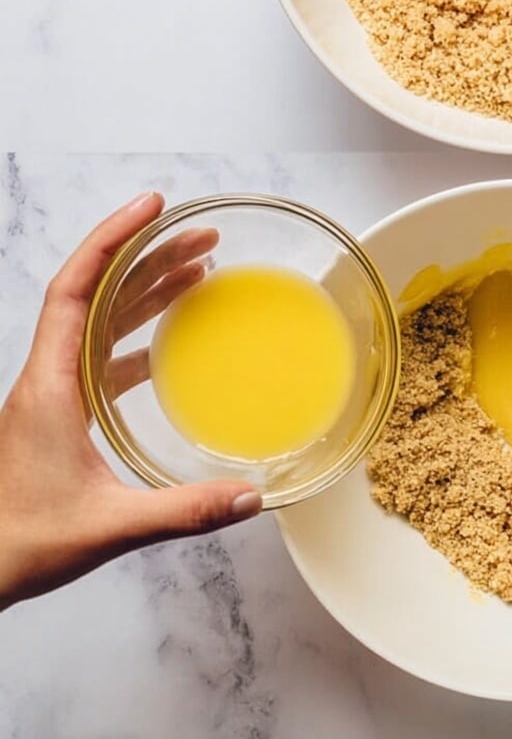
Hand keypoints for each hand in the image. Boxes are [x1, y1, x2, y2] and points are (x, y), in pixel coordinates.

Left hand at [0, 192, 262, 611]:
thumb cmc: (20, 544)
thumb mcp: (107, 526)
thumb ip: (181, 511)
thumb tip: (248, 498)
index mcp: (50, 385)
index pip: (75, 288)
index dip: (112, 240)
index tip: (151, 207)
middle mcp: (49, 378)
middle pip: (98, 293)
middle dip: (148, 256)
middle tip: (201, 236)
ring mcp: (54, 395)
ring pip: (101, 321)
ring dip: (147, 292)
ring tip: (198, 271)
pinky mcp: (62, 415)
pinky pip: (103, 354)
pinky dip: (138, 336)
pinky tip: (171, 342)